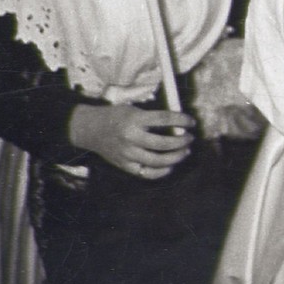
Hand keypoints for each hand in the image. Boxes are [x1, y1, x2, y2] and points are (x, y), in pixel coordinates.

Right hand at [68, 103, 194, 178]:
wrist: (92, 129)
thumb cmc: (116, 116)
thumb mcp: (133, 110)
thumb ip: (152, 117)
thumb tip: (178, 124)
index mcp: (134, 119)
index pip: (163, 119)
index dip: (181, 120)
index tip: (192, 122)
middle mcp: (131, 137)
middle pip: (163, 143)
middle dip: (181, 141)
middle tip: (190, 138)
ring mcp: (128, 154)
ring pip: (157, 161)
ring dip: (175, 157)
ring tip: (185, 151)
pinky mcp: (125, 165)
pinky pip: (147, 173)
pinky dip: (161, 172)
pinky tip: (170, 166)